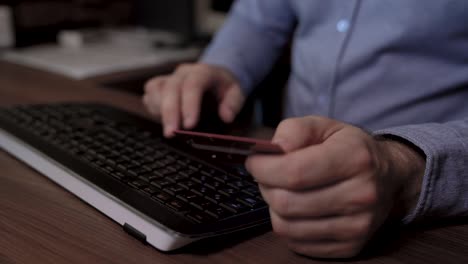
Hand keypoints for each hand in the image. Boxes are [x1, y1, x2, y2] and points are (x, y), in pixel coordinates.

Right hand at [143, 63, 244, 136]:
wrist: (214, 75)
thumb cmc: (223, 86)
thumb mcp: (236, 92)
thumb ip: (233, 103)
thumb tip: (227, 117)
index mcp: (203, 72)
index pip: (193, 84)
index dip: (189, 104)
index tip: (189, 125)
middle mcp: (183, 73)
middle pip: (171, 88)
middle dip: (170, 112)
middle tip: (171, 133)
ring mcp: (170, 77)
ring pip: (156, 89)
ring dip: (160, 110)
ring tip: (169, 128)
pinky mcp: (160, 85)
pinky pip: (150, 93)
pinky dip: (153, 107)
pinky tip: (161, 118)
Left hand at [245, 116, 424, 257]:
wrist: (388, 176)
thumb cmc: (349, 148)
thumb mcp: (324, 125)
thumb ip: (294, 130)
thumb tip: (272, 150)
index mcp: (355, 158)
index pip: (295, 172)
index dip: (263, 168)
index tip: (254, 161)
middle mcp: (361, 195)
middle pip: (286, 203)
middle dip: (265, 186)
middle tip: (267, 175)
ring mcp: (357, 226)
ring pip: (286, 227)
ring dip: (274, 207)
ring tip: (282, 191)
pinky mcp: (350, 248)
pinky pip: (297, 244)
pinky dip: (287, 226)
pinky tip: (296, 209)